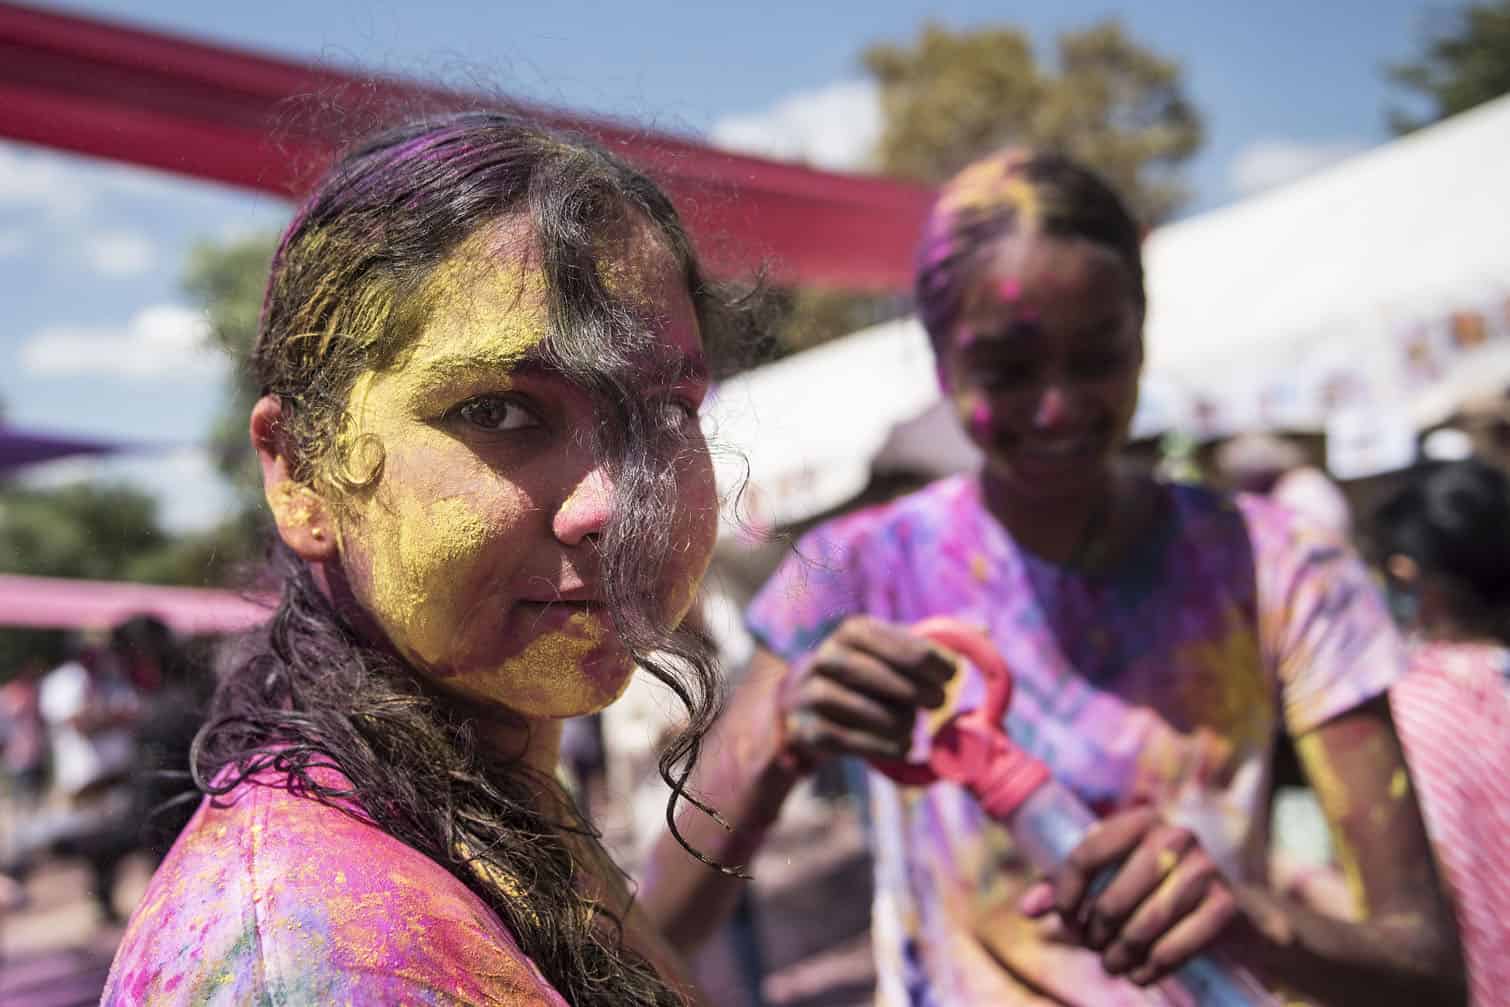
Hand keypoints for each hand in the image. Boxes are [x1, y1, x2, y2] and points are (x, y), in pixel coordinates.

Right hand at [776, 616, 953, 768]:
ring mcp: (810, 693)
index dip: (930, 661)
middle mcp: (826, 656)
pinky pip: (842, 738)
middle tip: (940, 703)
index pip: (896, 641)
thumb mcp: (894, 652)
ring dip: (894, 720)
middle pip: (872, 671)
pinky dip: (878, 745)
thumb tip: (985, 629)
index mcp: (853, 630)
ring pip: (855, 705)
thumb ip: (934, 644)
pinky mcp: (805, 728)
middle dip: (913, 690)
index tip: (952, 677)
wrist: (807, 707)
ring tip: (914, 728)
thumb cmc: (868, 676)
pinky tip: (902, 747)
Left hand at [1019, 807, 1240, 985]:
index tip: (1064, 920)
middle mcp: (1175, 836)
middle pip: (1113, 899)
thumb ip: (1063, 886)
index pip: (1086, 856)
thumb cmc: (1147, 882)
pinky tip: (1140, 975)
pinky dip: (1152, 968)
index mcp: (1139, 819)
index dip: (1065, 896)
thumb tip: (1027, 910)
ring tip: (1111, 965)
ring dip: (1120, 955)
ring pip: (1143, 926)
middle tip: (1092, 948)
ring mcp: (1205, 868)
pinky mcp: (1224, 904)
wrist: (1220, 898)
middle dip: (1094, 933)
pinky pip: (1177, 947)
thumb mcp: (1107, 873)